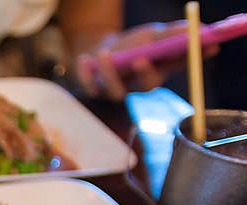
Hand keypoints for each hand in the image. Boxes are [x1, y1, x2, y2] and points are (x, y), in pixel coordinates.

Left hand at [75, 21, 218, 101]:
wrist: (100, 50)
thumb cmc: (132, 44)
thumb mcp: (153, 34)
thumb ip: (174, 34)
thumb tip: (204, 30)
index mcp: (158, 72)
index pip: (176, 67)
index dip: (187, 59)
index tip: (200, 46)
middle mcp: (138, 85)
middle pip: (146, 85)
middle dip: (145, 74)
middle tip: (140, 59)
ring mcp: (116, 89)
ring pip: (114, 89)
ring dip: (109, 72)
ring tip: (104, 53)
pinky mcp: (93, 89)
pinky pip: (88, 85)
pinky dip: (84, 72)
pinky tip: (84, 60)